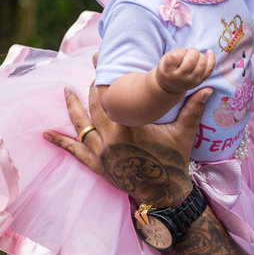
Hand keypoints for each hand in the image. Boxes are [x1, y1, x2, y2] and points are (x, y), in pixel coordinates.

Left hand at [43, 82, 210, 207]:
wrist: (164, 194)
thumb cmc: (175, 162)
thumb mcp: (183, 133)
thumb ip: (193, 108)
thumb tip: (208, 87)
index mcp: (129, 125)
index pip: (112, 95)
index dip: (105, 77)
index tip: (99, 60)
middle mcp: (110, 137)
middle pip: (95, 106)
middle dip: (91, 87)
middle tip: (91, 70)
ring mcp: (101, 152)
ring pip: (82, 125)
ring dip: (73, 108)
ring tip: (65, 92)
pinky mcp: (97, 166)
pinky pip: (75, 151)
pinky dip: (60, 142)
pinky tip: (45, 134)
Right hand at [155, 47, 215, 94]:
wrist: (171, 86)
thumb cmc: (168, 69)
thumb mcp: (163, 61)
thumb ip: (174, 54)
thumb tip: (190, 52)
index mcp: (168, 72)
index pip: (175, 57)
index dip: (179, 51)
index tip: (178, 54)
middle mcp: (180, 78)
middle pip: (191, 60)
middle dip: (192, 51)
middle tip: (188, 52)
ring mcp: (191, 81)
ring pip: (201, 64)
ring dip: (200, 55)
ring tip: (194, 55)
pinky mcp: (199, 81)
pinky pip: (209, 69)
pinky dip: (211, 59)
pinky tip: (209, 52)